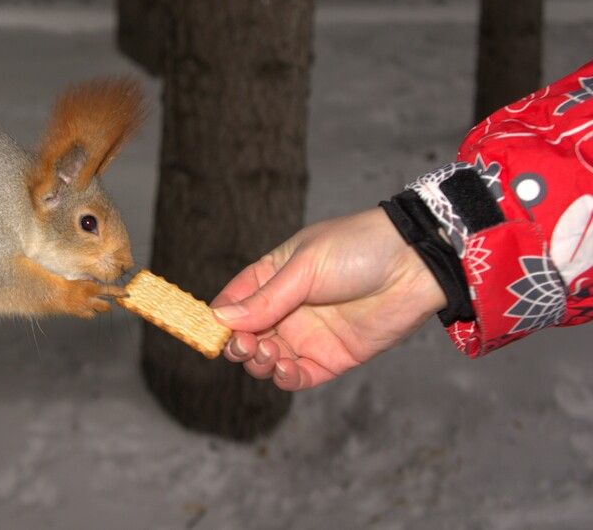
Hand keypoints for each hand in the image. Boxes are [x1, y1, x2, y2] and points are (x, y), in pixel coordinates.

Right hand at [211, 208, 445, 390]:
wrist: (416, 264)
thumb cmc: (358, 249)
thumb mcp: (304, 267)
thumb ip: (265, 299)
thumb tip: (221, 320)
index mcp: (272, 277)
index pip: (233, 303)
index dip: (219, 320)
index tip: (212, 332)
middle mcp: (286, 308)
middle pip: (246, 336)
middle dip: (239, 345)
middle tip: (245, 346)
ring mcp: (308, 334)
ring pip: (268, 360)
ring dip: (260, 362)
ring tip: (269, 353)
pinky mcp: (332, 357)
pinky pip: (299, 376)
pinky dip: (285, 379)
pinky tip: (284, 368)